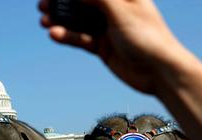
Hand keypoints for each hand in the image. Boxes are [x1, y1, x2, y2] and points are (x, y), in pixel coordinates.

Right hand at [39, 0, 191, 94]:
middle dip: (63, 2)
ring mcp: (108, 28)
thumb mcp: (121, 10)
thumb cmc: (148, 36)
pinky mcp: (102, 47)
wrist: (159, 71)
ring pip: (79, 21)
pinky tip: (54, 34)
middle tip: (42, 3)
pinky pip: (81, 39)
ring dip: (61, 20)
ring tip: (43, 19)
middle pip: (83, 2)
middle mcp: (115, 9)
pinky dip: (68, 36)